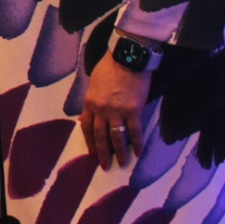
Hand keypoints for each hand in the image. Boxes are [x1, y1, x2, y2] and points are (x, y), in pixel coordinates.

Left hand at [81, 54, 149, 168]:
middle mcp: (101, 110)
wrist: (127, 57)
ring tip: (122, 163)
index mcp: (89, 102)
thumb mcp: (94, 83)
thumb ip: (93, 98)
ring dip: (119, 152)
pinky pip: (135, 131)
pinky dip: (137, 143)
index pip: (86, 127)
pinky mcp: (134, 111)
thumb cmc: (110, 66)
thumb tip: (94, 111)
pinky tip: (138, 153)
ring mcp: (117, 111)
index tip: (92, 154)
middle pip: (100, 136)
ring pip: (117, 137)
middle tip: (106, 166)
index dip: (89, 142)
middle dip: (102, 153)